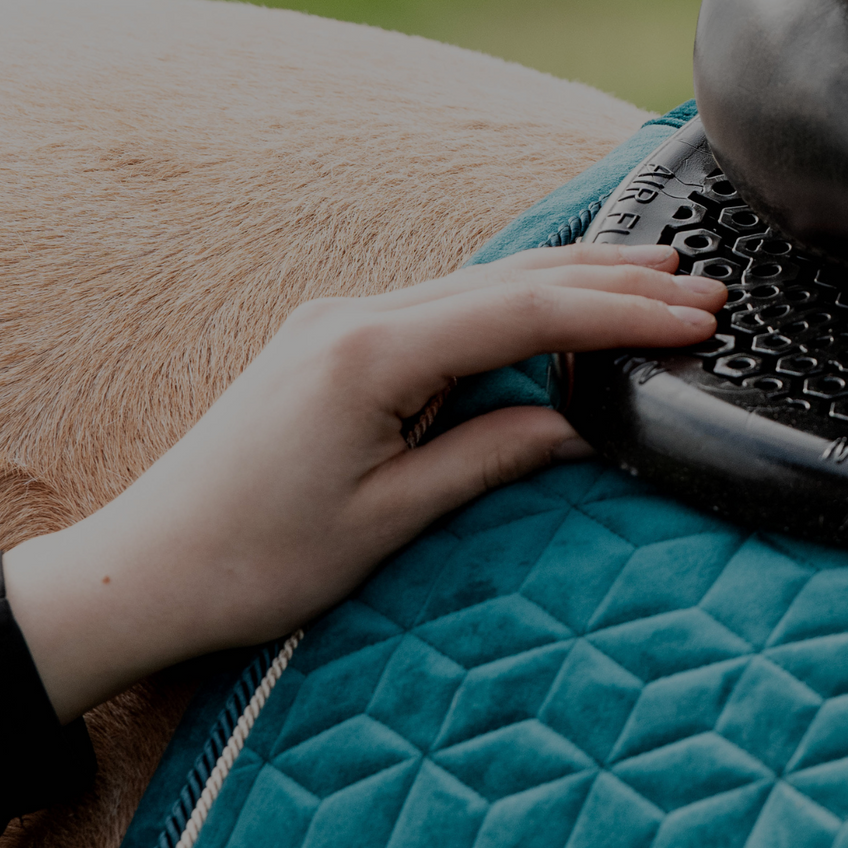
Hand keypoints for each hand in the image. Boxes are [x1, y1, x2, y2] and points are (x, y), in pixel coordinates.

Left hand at [2, 242, 721, 719]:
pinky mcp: (329, 343)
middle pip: (510, 281)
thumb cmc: (254, 561)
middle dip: (612, 284)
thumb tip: (576, 423)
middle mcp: (353, 315)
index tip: (696, 319)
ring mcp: (337, 322)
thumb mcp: (388, 519)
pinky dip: (514, 305)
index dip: (620, 314)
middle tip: (705, 291)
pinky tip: (557, 307)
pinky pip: (443, 307)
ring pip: (479, 286)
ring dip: (569, 284)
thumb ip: (488, 456)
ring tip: (656, 278)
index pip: (525, 313)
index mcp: (370, 352)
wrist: (142, 570)